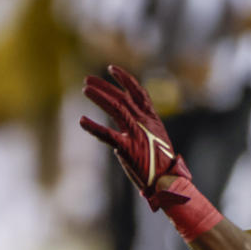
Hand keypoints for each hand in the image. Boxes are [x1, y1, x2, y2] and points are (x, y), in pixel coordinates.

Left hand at [79, 65, 191, 210]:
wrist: (168, 181)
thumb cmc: (161, 165)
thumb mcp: (154, 141)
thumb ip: (139, 132)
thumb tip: (120, 135)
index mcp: (152, 119)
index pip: (138, 92)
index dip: (125, 79)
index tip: (111, 68)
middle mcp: (144, 122)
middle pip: (122, 97)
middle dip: (104, 86)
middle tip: (87, 80)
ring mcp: (136, 134)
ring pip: (116, 108)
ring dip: (99, 97)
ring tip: (84, 90)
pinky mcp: (127, 148)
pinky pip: (106, 135)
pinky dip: (93, 127)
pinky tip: (82, 121)